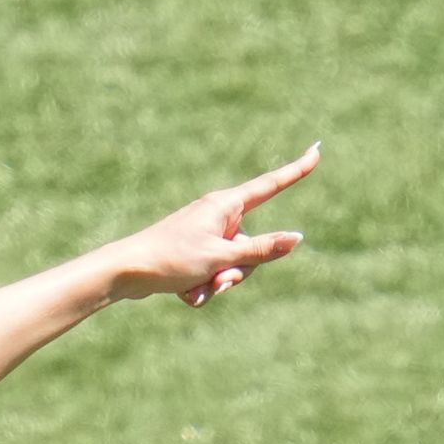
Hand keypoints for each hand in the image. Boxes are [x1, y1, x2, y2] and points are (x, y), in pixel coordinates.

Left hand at [98, 144, 319, 308]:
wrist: (125, 272)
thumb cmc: (171, 258)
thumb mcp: (222, 257)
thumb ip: (262, 250)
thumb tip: (297, 238)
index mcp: (226, 205)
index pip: (271, 185)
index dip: (296, 170)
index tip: (317, 151)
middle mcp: (218, 216)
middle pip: (252, 246)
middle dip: (239, 270)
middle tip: (219, 279)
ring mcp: (205, 235)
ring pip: (233, 266)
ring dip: (218, 283)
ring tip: (195, 286)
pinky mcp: (193, 254)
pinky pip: (212, 276)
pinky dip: (202, 288)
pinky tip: (183, 292)